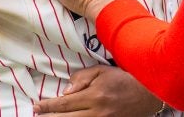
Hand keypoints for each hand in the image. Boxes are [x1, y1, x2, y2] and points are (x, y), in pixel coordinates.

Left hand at [34, 65, 163, 116]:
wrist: (148, 94)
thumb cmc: (124, 79)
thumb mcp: (102, 71)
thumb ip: (82, 78)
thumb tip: (65, 90)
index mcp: (94, 96)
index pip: (64, 104)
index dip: (48, 106)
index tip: (36, 106)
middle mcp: (97, 112)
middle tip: (36, 115)